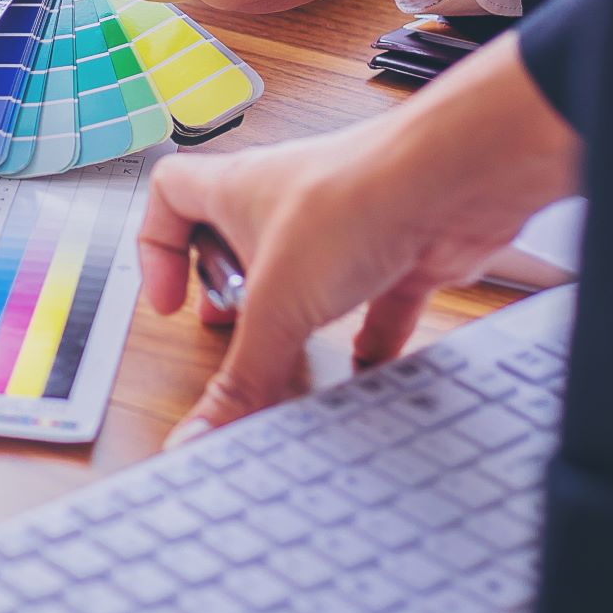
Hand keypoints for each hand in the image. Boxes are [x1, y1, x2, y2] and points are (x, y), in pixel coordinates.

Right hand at [138, 38, 578, 439]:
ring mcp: (346, 225)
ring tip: (293, 349)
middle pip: (237, 238)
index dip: (157, 247)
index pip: (170, 194)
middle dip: (231, 288)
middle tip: (229, 325)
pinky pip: (377, 299)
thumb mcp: (276, 305)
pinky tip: (367, 367)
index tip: (169, 302)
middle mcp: (289, 203)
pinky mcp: (398, 250)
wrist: (455, 178)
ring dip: (298, 311)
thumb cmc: (358, 198)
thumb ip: (240, 376)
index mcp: (238, 192)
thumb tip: (198, 434)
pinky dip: (370, 334)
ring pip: (307, 270)